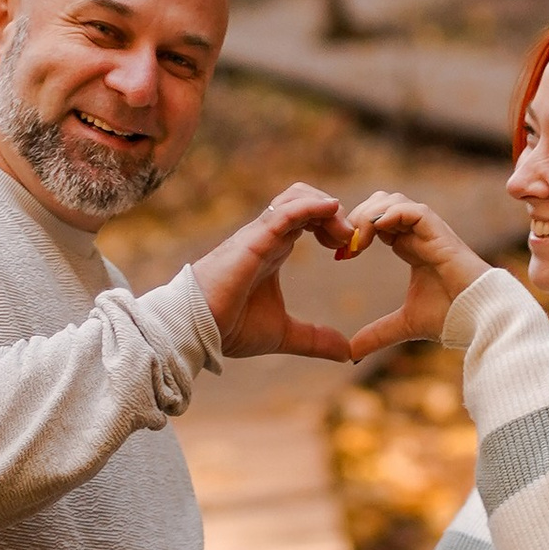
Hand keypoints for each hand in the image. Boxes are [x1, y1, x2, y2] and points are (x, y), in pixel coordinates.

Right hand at [191, 182, 357, 363]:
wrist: (196, 330)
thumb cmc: (230, 327)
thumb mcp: (284, 334)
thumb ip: (315, 339)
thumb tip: (346, 353)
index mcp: (274, 250)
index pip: (308, 219)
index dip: (333, 226)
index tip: (350, 250)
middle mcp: (268, 236)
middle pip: (306, 200)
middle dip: (335, 214)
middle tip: (352, 241)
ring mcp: (260, 235)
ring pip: (297, 196)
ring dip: (327, 207)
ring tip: (345, 235)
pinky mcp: (254, 240)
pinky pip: (285, 211)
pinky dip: (312, 206)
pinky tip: (332, 210)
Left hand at [339, 192, 491, 359]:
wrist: (479, 318)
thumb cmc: (451, 316)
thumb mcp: (404, 324)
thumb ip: (378, 333)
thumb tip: (351, 353)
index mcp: (411, 247)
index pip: (378, 221)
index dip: (357, 231)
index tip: (342, 255)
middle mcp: (419, 234)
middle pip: (382, 202)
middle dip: (359, 216)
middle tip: (346, 245)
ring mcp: (430, 231)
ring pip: (394, 200)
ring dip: (370, 215)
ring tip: (358, 242)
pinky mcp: (440, 232)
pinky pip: (412, 210)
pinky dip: (390, 216)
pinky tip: (375, 235)